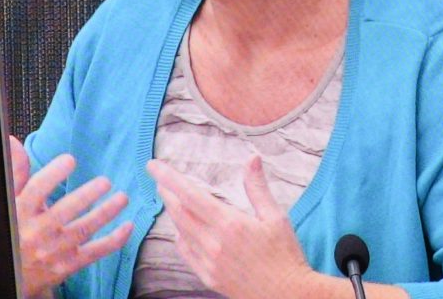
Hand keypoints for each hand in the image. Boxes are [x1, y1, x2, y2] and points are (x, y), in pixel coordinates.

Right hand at [10, 137, 132, 297]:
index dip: (52, 175)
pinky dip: (114, 241)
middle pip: (63, 213)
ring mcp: (54, 251)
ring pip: (83, 230)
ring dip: (105, 213)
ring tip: (122, 198)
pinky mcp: (68, 265)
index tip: (69, 160)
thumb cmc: (14, 230)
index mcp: (21, 213)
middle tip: (105, 181)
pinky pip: (94, 252)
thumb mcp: (10, 201)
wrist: (12, 274)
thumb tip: (14, 141)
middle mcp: (37, 233)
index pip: (35, 192)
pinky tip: (128, 226)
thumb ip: (17, 172)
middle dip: (86, 196)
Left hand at [146, 155, 313, 298]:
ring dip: (173, 213)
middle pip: (179, 213)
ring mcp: (209, 263)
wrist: (288, 296)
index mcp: (230, 224)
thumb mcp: (275, 217)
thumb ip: (257, 187)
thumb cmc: (285, 256)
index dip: (169, 178)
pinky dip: (180, 237)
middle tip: (160, 180)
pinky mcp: (209, 278)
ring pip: (181, 232)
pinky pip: (186, 254)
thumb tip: (251, 158)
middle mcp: (214, 243)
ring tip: (171, 199)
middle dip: (167, 193)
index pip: (190, 195)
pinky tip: (182, 230)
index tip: (153, 166)